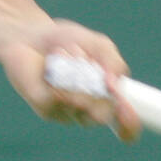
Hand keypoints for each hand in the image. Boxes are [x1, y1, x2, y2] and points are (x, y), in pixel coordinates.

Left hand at [0, 19, 141, 142]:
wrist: (31, 34)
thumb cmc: (67, 41)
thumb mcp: (98, 45)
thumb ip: (113, 63)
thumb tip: (114, 86)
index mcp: (108, 97)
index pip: (125, 124)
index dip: (130, 125)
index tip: (127, 113)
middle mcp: (89, 110)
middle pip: (102, 115)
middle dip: (97, 88)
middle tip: (88, 63)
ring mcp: (66, 112)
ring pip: (79, 105)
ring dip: (75, 72)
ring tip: (64, 53)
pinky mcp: (45, 108)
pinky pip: (57, 100)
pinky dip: (58, 76)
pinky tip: (52, 63)